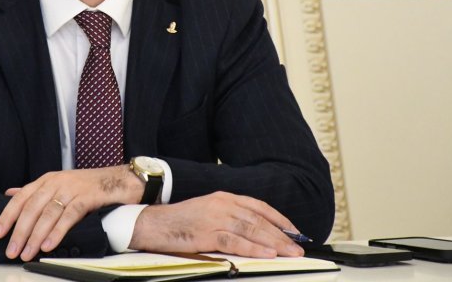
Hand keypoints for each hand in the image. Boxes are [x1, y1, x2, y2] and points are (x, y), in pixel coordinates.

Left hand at [0, 165, 141, 260]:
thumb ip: (35, 191)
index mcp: (46, 180)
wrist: (118, 180)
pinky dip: (57, 231)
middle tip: (12, 251)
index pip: (21, 197)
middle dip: (20, 231)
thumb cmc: (87, 186)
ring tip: (27, 253)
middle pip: (32, 207)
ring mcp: (72, 188)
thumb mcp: (58, 185)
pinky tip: (49, 245)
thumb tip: (10, 194)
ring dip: (35, 235)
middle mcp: (56, 182)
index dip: (8, 215)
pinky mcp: (87, 197)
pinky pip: (69, 215)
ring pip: (48, 213)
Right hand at [129, 191, 304, 257]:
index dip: (280, 219)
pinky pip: (234, 242)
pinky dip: (253, 248)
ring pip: (251, 229)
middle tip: (299, 246)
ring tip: (290, 252)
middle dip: (282, 234)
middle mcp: (222, 204)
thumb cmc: (179, 221)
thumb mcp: (208, 213)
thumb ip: (229, 218)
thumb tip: (254, 232)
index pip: (259, 206)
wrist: (152, 223)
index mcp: (224, 197)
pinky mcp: (206, 233)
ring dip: (274, 242)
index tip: (295, 231)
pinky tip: (266, 254)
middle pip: (259, 219)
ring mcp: (214, 218)